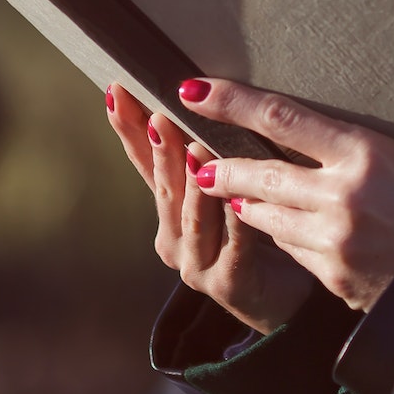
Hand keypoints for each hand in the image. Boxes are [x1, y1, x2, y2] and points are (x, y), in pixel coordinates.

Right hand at [105, 83, 314, 333]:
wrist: (276, 301)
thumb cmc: (248, 236)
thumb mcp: (218, 192)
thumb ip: (202, 157)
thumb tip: (194, 93)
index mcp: (167, 212)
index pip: (142, 163)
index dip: (129, 129)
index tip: (117, 93)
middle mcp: (173, 239)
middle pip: (164, 187)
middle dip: (160, 149)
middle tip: (159, 115)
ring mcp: (197, 264)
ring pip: (193, 215)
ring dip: (193, 181)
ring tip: (194, 147)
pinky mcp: (228, 283)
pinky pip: (234, 243)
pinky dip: (234, 217)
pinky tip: (237, 196)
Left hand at [179, 78, 393, 311]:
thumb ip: (353, 152)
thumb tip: (306, 140)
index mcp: (366, 154)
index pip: (281, 117)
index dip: (231, 101)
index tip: (195, 89)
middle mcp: (343, 197)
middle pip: (259, 171)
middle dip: (222, 164)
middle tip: (197, 157)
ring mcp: (335, 242)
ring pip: (265, 216)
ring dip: (246, 202)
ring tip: (230, 189)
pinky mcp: (334, 278)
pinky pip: (291, 250)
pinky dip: (281, 236)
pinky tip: (278, 227)